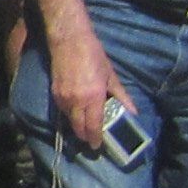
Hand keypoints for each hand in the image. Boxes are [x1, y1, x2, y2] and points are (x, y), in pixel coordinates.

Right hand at [46, 26, 130, 152]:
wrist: (69, 41)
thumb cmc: (93, 55)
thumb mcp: (111, 75)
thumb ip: (121, 95)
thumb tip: (132, 111)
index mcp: (93, 97)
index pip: (93, 126)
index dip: (96, 138)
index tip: (98, 146)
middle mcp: (76, 101)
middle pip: (79, 128)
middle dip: (86, 137)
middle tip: (92, 141)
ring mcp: (63, 98)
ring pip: (70, 121)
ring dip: (77, 127)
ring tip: (85, 128)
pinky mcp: (55, 94)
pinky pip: (63, 112)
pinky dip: (70, 116)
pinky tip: (77, 114)